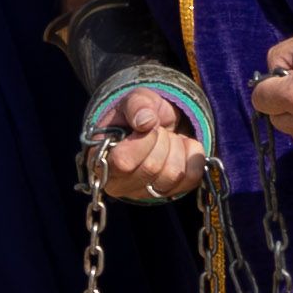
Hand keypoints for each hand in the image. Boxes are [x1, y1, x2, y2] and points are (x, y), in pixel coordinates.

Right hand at [89, 95, 215, 204]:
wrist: (155, 124)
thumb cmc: (138, 113)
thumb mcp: (134, 99)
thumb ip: (137, 104)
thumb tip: (146, 121)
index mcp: (100, 160)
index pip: (124, 162)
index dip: (144, 139)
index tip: (148, 125)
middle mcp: (118, 184)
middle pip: (152, 168)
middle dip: (162, 139)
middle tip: (158, 130)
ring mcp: (143, 193)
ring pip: (173, 174)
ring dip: (177, 147)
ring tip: (167, 138)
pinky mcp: (169, 193)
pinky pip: (191, 178)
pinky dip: (192, 156)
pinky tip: (181, 147)